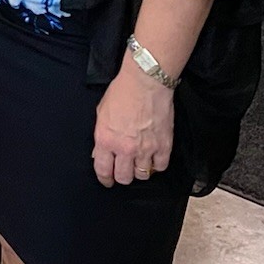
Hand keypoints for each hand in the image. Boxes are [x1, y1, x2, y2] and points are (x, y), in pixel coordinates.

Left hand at [92, 62, 174, 186]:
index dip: (105, 179)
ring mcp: (146, 149)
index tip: (107, 180)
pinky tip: (154, 158)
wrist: (145, 82)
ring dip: (140, 171)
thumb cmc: (122, 93)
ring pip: (143, 175)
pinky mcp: (164, 146)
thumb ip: (101, 135)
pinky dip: (157, 165)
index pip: (103, 170)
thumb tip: (99, 153)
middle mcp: (125, 148)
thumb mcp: (101, 113)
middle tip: (124, 171)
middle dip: (122, 176)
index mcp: (106, 139)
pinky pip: (161, 167)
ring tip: (139, 163)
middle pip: (124, 177)